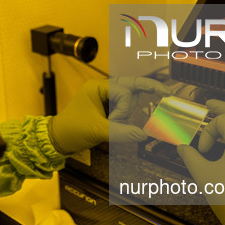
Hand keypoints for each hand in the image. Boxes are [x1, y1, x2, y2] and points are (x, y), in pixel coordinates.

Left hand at [49, 77, 169, 153]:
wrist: (58, 139)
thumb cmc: (71, 130)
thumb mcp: (97, 131)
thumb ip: (121, 132)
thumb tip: (143, 136)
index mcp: (98, 86)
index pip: (124, 92)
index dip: (124, 110)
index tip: (112, 122)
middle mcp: (103, 88)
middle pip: (132, 85)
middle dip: (148, 87)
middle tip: (166, 92)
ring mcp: (106, 97)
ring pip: (131, 97)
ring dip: (128, 110)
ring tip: (113, 123)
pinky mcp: (108, 107)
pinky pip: (126, 105)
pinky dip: (128, 112)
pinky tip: (129, 115)